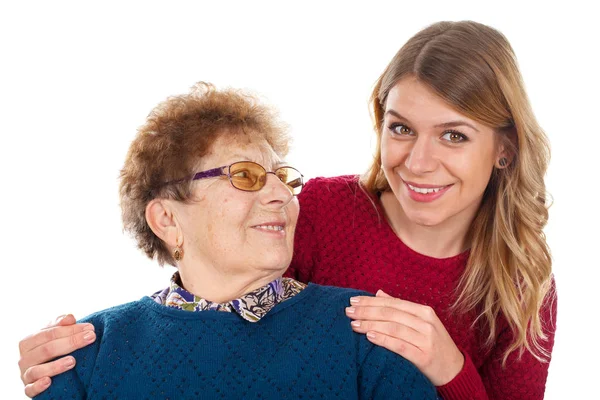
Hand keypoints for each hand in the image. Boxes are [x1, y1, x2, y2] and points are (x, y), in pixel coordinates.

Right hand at [18, 314, 95, 397]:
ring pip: (36, 370)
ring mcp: (25, 375)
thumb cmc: (50, 351)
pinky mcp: (28, 389)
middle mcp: (24, 358)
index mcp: (28, 342)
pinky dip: (38, 386)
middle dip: (71, 342)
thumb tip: (70, 317)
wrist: (43, 374)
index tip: (90, 328)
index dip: (71, 330)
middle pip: (47, 349)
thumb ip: (60, 325)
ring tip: (73, 361)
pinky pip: (30, 389)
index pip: (50, 333)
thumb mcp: (54, 336)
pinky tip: (49, 381)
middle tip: (90, 338)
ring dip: (55, 366)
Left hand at [346, 290, 463, 385]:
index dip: (371, 301)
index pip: (392, 303)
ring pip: (393, 327)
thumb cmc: (433, 344)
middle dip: (367, 311)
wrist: (454, 370)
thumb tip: (378, 293)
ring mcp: (426, 340)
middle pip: (390, 314)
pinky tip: (370, 336)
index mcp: (424, 311)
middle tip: (348, 311)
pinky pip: (400, 346)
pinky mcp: (424, 357)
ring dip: (371, 324)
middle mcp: (426, 323)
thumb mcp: (421, 322)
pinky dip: (384, 340)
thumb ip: (400, 308)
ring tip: (354, 324)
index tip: (353, 300)